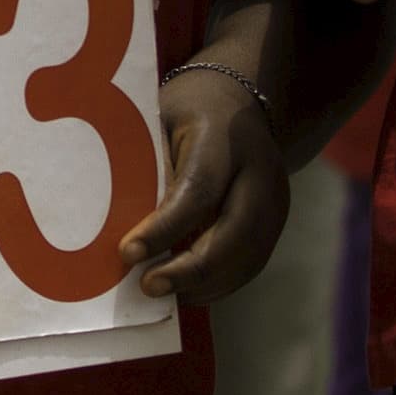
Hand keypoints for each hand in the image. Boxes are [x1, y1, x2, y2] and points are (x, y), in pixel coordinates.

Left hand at [116, 68, 284, 304]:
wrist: (239, 102)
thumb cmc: (185, 111)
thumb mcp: (159, 118)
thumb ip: (147, 163)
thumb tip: (119, 223)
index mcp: (226, 138)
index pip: (198, 191)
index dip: (163, 228)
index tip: (128, 253)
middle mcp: (261, 173)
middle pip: (234, 233)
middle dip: (190, 269)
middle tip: (147, 286)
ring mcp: (276, 202)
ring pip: (247, 257)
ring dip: (203, 284)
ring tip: (160, 292)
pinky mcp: (276, 224)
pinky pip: (250, 263)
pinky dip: (216, 283)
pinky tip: (183, 290)